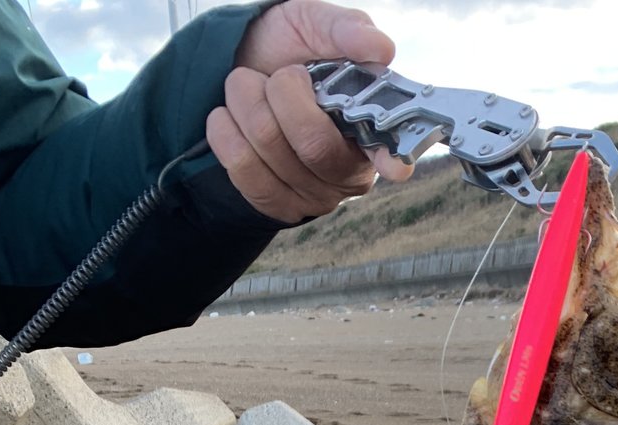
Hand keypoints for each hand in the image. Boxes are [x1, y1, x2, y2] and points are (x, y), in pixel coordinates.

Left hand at [206, 1, 413, 223]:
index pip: (390, 152)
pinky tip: (231, 116)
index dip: (392, 159)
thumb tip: (382, 49)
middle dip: (281, 94)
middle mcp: (348, 172)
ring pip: (270, 150)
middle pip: (314, 145)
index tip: (393, 165)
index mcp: (370, 129)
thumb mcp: (317, 25)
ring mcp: (312, 195)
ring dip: (246, 102)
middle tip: (278, 75)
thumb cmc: (290, 49)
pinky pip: (242, 169)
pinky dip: (224, 130)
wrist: (242, 65)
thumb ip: (347, 30)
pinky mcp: (275, 206)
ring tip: (249, 87)